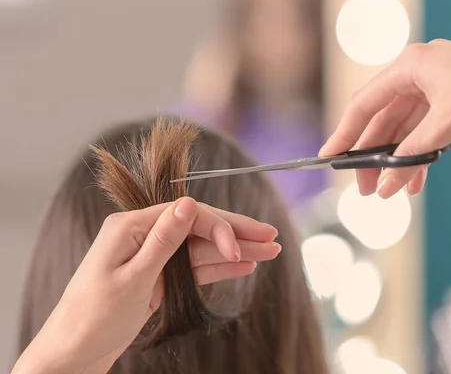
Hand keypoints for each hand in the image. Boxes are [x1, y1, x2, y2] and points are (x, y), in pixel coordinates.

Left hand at [13, 197, 278, 373]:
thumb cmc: (93, 318)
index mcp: (131, 227)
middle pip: (199, 228)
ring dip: (234, 251)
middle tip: (271, 236)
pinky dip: (218, 268)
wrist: (72, 355)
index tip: (241, 248)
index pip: (187, 216)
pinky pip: (194, 268)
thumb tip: (188, 203)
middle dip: (236, 232)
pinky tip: (243, 266)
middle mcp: (143, 236)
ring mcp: (152, 257)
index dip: (219, 228)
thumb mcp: (132, 278)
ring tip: (268, 252)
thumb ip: (164, 240)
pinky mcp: (158, 277)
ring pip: (201, 249)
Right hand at [320, 40, 450, 197]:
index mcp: (410, 65)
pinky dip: (420, 156)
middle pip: (383, 120)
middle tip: (364, 187)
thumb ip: (410, 155)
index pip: (364, 103)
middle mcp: (420, 74)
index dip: (345, 133)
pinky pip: (425, 133)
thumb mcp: (446, 124)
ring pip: (405, 131)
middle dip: (373, 156)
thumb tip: (383, 187)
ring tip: (391, 191)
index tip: (329, 158)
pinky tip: (417, 182)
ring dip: (398, 161)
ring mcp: (437, 89)